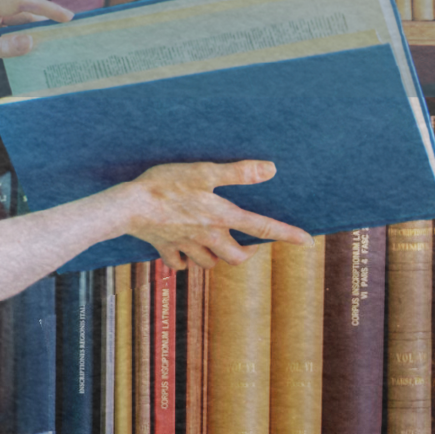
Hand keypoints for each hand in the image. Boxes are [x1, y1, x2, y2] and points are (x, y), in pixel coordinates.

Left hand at [0, 0, 72, 82]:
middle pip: (21, 11)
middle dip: (44, 18)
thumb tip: (31, 42)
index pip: (20, 2)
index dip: (45, 8)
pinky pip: (5, 35)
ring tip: (56, 41)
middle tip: (68, 29)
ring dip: (33, 31)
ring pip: (14, 24)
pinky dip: (20, 41)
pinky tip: (32, 51)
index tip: (66, 16)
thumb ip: (0, 48)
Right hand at [119, 160, 310, 269]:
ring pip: (209, 262)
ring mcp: (186, 245)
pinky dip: (185, 261)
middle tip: (247, 245)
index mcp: (220, 217)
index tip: (306, 241)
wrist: (128, 206)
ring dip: (216, 257)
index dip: (286, 233)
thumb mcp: (203, 172)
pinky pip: (180, 263)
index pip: (261, 227)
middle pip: (237, 257)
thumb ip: (237, 173)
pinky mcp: (165, 247)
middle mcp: (208, 236)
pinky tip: (183, 251)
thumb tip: (270, 169)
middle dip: (245, 254)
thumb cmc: (166, 185)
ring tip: (214, 245)